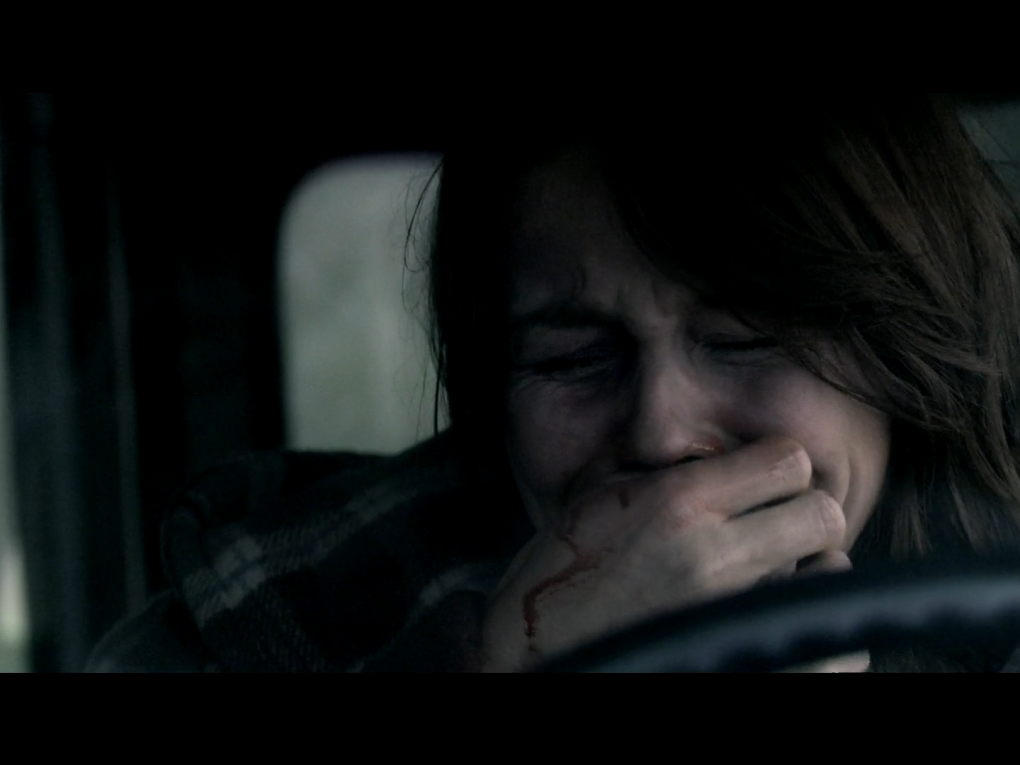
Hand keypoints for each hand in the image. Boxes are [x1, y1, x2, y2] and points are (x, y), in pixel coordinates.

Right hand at [481, 436, 847, 671]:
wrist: (528, 663)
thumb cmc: (558, 583)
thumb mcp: (597, 502)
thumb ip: (666, 473)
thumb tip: (725, 454)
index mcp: (676, 504)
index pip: (789, 458)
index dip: (777, 467)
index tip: (758, 485)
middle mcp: (713, 557)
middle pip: (822, 513)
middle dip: (801, 516)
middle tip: (771, 533)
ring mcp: (734, 619)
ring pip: (832, 575)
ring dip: (807, 575)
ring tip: (763, 585)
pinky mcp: (754, 666)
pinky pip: (842, 653)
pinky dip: (822, 642)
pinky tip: (774, 633)